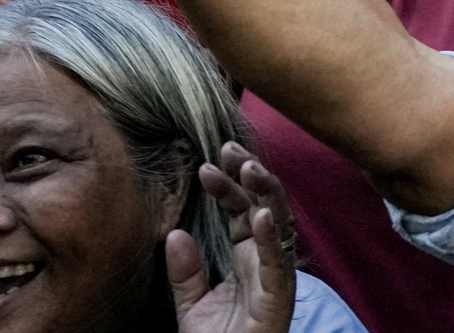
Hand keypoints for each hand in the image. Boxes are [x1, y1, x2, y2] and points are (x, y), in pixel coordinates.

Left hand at [170, 144, 298, 332]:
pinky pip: (277, 261)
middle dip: (250, 174)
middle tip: (230, 148)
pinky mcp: (278, 297)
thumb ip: (185, 272)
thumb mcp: (191, 306)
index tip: (209, 161)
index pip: (241, 209)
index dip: (229, 183)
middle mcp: (266, 260)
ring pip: (278, 224)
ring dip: (266, 193)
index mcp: (247, 256)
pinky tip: (260, 213)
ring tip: (249, 167)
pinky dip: (270, 236)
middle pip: (263, 205)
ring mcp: (275, 276)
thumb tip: (175, 234)